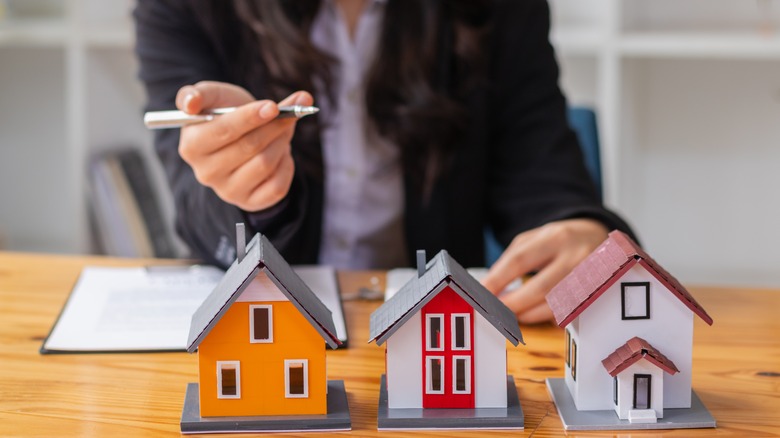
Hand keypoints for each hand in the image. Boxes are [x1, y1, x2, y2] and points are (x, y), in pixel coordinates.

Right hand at [175, 81, 313, 211]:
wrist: (242, 139)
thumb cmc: (225, 114)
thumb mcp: (212, 97)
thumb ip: (197, 94)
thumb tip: (190, 104)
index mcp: (191, 147)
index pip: (224, 130)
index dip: (250, 117)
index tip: (273, 106)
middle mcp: (206, 173)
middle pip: (249, 147)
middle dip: (273, 127)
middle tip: (289, 114)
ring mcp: (228, 191)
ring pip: (265, 164)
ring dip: (281, 143)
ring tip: (283, 131)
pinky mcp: (249, 202)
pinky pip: (277, 186)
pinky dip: (286, 165)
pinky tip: (281, 154)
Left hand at [481, 219, 608, 323]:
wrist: (599, 237)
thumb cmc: (560, 240)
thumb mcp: (536, 237)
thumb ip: (513, 258)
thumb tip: (490, 286)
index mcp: (556, 237)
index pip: (520, 260)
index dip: (497, 280)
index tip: (480, 294)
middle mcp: (577, 257)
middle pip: (539, 288)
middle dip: (512, 304)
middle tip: (493, 311)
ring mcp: (591, 279)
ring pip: (554, 306)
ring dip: (527, 314)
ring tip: (511, 314)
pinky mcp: (597, 297)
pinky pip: (568, 314)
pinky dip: (546, 317)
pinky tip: (534, 314)